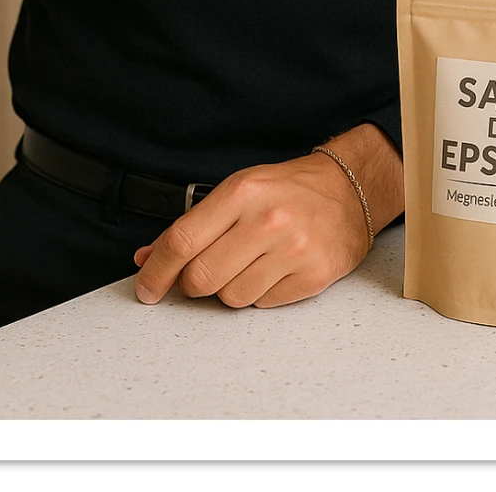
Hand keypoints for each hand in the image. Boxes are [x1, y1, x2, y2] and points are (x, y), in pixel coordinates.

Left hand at [133, 126, 402, 309]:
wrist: (348, 190)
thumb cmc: (287, 190)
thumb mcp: (237, 191)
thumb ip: (193, 225)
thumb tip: (147, 258)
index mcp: (242, 193)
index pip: (183, 241)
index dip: (156, 270)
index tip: (147, 287)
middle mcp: (267, 220)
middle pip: (202, 278)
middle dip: (193, 283)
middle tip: (202, 273)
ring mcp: (293, 250)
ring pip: (231, 298)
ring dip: (229, 289)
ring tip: (247, 264)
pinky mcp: (313, 276)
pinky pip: (263, 305)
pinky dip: (259, 294)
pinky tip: (272, 270)